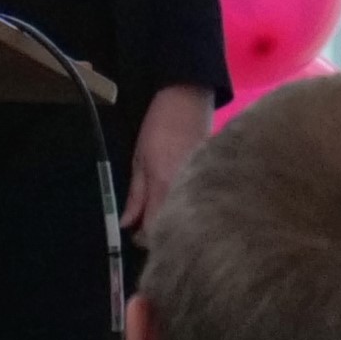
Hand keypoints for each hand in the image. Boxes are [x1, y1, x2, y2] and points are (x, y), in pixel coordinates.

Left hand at [122, 84, 214, 235]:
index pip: (155, 229)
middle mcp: (186, 190)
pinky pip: (199, 202)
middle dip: (161, 235)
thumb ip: (136, 195)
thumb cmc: (158, 127)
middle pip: (175, 227)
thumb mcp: (140, 159)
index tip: (136, 236)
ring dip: (175, 222)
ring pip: (189, 217)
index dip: (144, 239)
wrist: (188, 100)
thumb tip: (126, 224)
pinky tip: (182, 204)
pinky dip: (189, 208)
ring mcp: (203, 184)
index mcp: (164, 186)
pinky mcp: (214, 178)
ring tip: (164, 217)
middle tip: (148, 229)